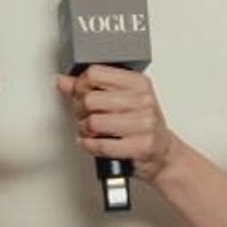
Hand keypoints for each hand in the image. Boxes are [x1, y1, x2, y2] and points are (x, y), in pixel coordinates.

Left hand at [57, 66, 174, 181]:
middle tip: (84, 115)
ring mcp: (143, 123)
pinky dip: (89, 146)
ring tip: (90, 130)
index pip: (94, 74)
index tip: (81, 94)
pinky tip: (92, 142)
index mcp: (138, 83)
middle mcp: (143, 100)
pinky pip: (100, 145)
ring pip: (93, 122)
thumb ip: (90, 89)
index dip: (79, 86)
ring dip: (84, 130)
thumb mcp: (121, 99)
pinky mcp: (140, 145)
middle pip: (90, 99)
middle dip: (80, 111)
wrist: (163, 152)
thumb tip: (63, 80)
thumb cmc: (140, 124)